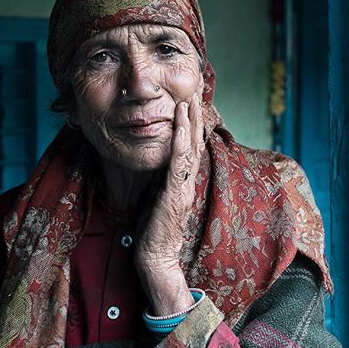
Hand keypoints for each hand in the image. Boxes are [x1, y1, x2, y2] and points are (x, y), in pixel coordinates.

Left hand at [135, 93, 204, 313]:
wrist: (155, 258)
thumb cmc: (153, 231)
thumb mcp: (156, 198)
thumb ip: (161, 180)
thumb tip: (156, 162)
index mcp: (183, 182)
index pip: (190, 147)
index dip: (192, 124)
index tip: (189, 101)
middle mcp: (188, 181)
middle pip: (195, 142)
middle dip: (195, 115)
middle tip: (194, 89)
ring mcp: (184, 187)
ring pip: (190, 147)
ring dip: (190, 121)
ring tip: (189, 98)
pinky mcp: (175, 194)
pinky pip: (179, 161)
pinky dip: (181, 138)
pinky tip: (180, 121)